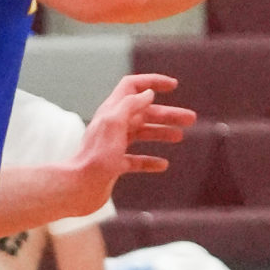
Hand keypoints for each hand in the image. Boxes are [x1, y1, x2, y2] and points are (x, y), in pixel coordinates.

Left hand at [65, 75, 195, 215]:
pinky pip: (136, 160)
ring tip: (180, 137)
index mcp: (112, 111)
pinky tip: (162, 165)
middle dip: (168, 113)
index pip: (132, 86)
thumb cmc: (96, 155)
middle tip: (191, 119)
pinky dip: (150, 161)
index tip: (172, 85)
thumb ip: (130, 104)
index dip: (152, 81)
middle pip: (144, 112)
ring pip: (143, 134)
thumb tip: (148, 93)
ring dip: (162, 133)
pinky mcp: (116, 165)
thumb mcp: (114, 123)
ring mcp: (115, 145)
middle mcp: (114, 125)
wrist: (79, 188)